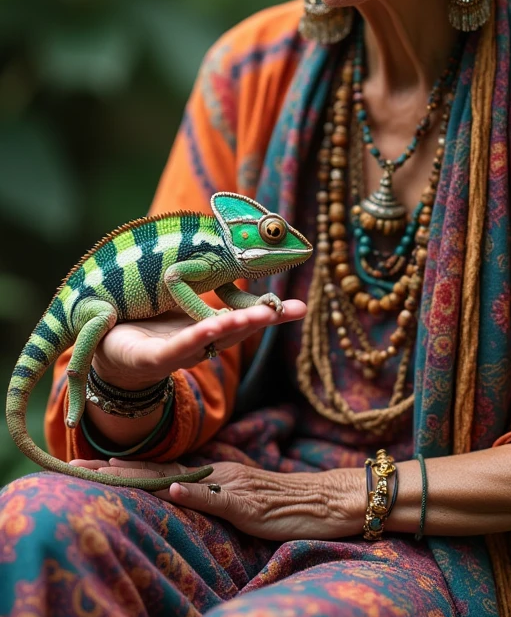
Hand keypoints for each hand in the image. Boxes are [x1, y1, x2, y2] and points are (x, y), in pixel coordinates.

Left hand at [70, 458, 366, 539]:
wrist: (329, 499)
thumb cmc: (289, 502)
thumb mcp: (246, 498)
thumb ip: (217, 492)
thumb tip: (185, 491)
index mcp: (217, 471)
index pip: (163, 467)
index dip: (126, 466)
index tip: (90, 464)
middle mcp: (220, 472)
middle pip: (159, 469)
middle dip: (116, 469)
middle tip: (77, 466)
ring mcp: (233, 486)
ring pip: (179, 478)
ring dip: (141, 477)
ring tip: (106, 473)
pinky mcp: (248, 504)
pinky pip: (217, 499)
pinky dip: (194, 494)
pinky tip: (173, 490)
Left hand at [91, 300, 306, 390]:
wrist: (104, 349)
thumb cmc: (146, 324)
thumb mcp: (184, 303)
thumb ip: (212, 289)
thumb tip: (244, 258)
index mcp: (207, 328)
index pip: (245, 318)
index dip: (272, 312)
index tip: (300, 307)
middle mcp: (197, 343)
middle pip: (235, 331)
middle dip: (261, 319)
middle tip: (292, 310)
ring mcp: (174, 352)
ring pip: (209, 340)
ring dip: (234, 328)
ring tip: (256, 317)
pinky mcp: (148, 359)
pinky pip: (174, 348)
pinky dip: (194, 339)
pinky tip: (211, 329)